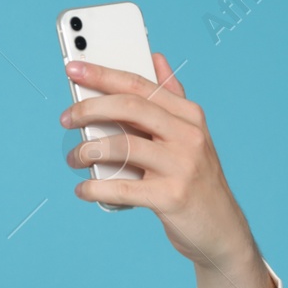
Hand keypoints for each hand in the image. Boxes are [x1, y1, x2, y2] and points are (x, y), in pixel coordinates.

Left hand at [61, 52, 256, 270]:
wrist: (221, 229)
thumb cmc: (197, 180)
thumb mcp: (192, 134)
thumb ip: (172, 98)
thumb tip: (156, 58)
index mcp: (189, 115)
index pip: (140, 85)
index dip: (103, 74)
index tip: (73, 69)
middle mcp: (188, 136)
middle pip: (129, 108)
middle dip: (89, 109)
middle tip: (66, 118)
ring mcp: (181, 166)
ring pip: (122, 146)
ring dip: (87, 151)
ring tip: (73, 158)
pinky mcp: (171, 197)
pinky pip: (121, 188)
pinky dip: (94, 188)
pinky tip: (83, 189)